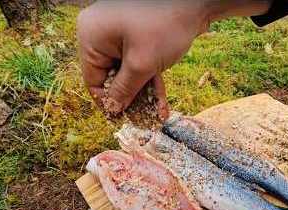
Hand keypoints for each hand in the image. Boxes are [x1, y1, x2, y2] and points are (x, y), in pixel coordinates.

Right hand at [77, 1, 271, 116]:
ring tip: (157, 115)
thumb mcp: (142, 64)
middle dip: (131, 98)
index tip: (120, 120)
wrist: (196, 2)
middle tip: (143, 120)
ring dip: (144, 92)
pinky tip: (162, 102)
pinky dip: (150, 78)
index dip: (107, 101)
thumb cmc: (164, 26)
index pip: (92, 79)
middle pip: (112, 76)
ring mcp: (120, 33)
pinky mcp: (137, 35)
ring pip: (128, 71)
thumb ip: (124, 89)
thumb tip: (111, 109)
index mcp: (91, 36)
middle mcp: (101, 33)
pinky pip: (138, 61)